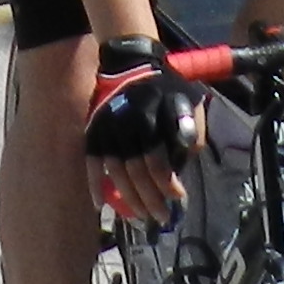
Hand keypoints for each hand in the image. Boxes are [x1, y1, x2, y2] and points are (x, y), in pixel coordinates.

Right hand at [83, 39, 201, 226]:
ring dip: (128, 198)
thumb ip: (191, 133)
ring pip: (116, 172)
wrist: (132, 65)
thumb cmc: (167, 90)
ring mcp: (108, 128)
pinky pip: (92, 162)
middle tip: (160, 217)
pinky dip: (95, 184)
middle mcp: (128, 124)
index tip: (178, 197)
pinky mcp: (94, 131)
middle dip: (150, 199)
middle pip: (136, 171)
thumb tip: (181, 165)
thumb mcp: (189, 104)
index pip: (157, 161)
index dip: (167, 183)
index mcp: (152, 117)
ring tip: (140, 215)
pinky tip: (101, 204)